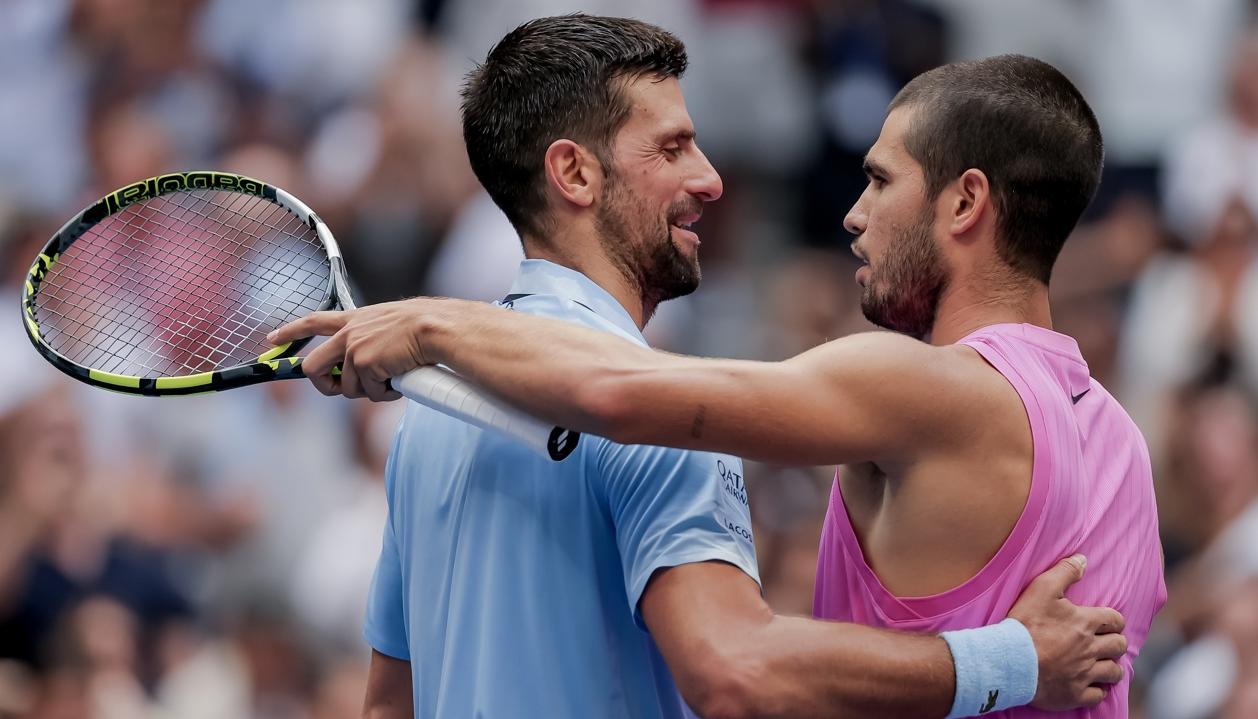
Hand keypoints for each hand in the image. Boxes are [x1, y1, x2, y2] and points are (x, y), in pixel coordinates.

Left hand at [269, 299, 440, 400]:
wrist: (436, 328)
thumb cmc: (426, 328)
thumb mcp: (392, 326)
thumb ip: (374, 341)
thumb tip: (370, 368)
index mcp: (356, 319)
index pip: (315, 321)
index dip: (291, 331)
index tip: (272, 337)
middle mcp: (348, 333)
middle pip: (312, 366)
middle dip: (324, 385)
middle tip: (343, 389)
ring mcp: (353, 348)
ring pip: (347, 388)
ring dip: (370, 390)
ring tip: (394, 378)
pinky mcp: (362, 364)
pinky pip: (368, 392)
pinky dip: (386, 393)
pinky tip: (400, 378)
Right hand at [1008, 554, 1126, 709]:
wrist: (1009, 661)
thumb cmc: (1025, 624)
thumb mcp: (1041, 589)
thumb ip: (1064, 572)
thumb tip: (1083, 558)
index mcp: (1085, 623)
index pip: (1115, 620)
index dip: (1113, 619)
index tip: (1106, 621)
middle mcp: (1090, 649)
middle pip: (1119, 646)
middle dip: (1115, 642)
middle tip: (1104, 641)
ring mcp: (1084, 673)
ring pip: (1113, 672)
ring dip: (1110, 666)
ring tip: (1101, 663)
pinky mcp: (1075, 694)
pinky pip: (1098, 696)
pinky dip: (1097, 690)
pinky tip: (1090, 685)